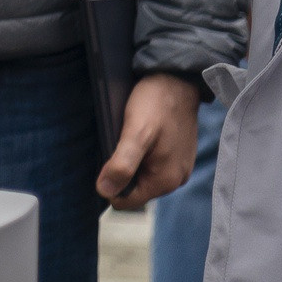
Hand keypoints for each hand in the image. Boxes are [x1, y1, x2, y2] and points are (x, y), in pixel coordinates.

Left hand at [100, 73, 200, 206]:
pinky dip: (140, 153)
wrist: (177, 80)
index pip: (127, 201)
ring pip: (141, 175)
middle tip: (114, 144)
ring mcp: (177, 166)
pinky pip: (151, 163)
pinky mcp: (176, 154)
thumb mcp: (135, 134)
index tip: (103, 162)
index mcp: (166, 180)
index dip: (109, 186)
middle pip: (134, 188)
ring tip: (125, 138)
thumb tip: (104, 192)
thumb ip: (122, 165)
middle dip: (119, 172)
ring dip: (129, 161)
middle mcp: (175, 179)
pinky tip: (137, 135)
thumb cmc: (156, 104)